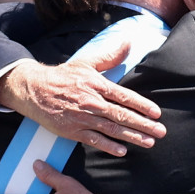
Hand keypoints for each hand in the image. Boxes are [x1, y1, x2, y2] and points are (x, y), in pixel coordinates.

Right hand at [0, 45, 165, 156]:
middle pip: (122, 115)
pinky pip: (94, 140)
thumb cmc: (62, 76)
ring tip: (149, 142)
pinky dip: (108, 146)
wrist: (34, 90)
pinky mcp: (72, 131)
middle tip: (161, 131)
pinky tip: (122, 151)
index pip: (124, 96)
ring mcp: (82, 118)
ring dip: (132, 137)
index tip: (157, 113)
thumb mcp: (86, 62)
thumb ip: (109, 56)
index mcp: (97, 85)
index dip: (142, 105)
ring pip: (112, 129)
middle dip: (144, 124)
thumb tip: (128, 43)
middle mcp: (92, 102)